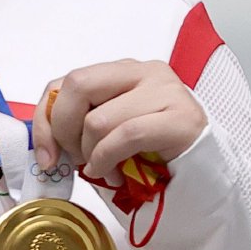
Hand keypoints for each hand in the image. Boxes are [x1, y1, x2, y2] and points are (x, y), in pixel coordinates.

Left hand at [34, 60, 206, 180]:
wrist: (206, 177)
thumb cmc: (153, 157)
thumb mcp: (109, 135)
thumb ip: (80, 126)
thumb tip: (44, 145)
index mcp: (123, 71)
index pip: (66, 82)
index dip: (45, 120)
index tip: (46, 156)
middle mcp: (146, 72)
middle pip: (78, 85)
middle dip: (65, 130)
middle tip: (77, 159)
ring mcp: (168, 91)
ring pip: (99, 118)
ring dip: (92, 154)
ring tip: (106, 170)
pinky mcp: (183, 119)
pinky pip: (126, 135)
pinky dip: (108, 159)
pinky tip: (114, 174)